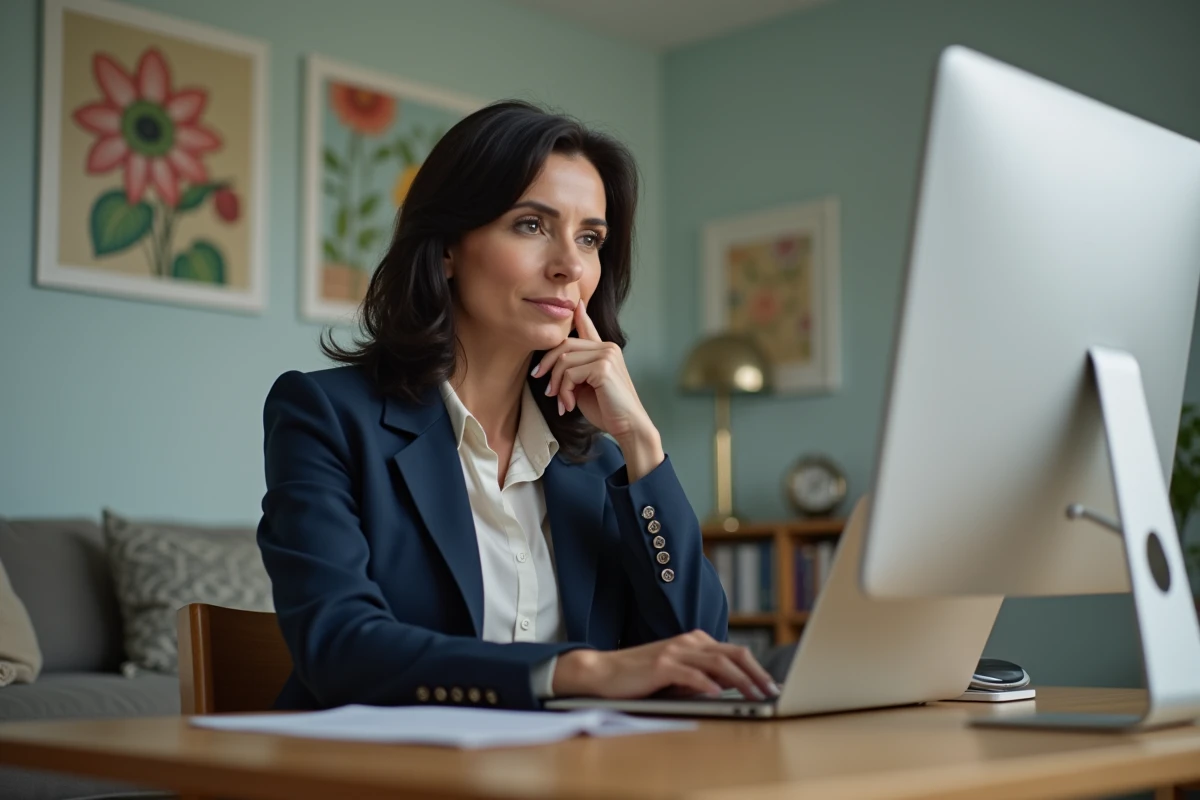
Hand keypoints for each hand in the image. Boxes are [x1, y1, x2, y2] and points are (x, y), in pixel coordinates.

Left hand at [532, 299, 654, 444]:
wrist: (628, 426)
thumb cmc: (607, 409)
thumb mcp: (586, 386)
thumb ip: (575, 371)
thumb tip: (554, 366)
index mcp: (605, 350)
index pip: (587, 327)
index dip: (579, 314)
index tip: (575, 303)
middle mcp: (607, 347)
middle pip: (565, 345)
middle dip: (548, 366)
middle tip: (546, 389)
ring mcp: (607, 355)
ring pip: (564, 361)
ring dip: (556, 385)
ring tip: (561, 402)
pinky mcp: (603, 367)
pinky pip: (569, 374)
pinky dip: (564, 392)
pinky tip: (569, 406)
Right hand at [552, 630, 779, 700]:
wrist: (604, 672)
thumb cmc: (641, 677)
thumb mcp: (677, 675)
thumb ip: (702, 676)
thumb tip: (731, 686)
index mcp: (694, 642)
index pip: (734, 652)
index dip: (756, 668)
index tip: (770, 685)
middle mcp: (688, 642)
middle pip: (733, 653)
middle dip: (756, 673)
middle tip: (771, 690)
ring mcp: (674, 651)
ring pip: (718, 662)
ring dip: (740, 680)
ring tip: (754, 694)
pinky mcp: (661, 665)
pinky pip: (691, 673)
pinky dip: (707, 684)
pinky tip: (718, 694)